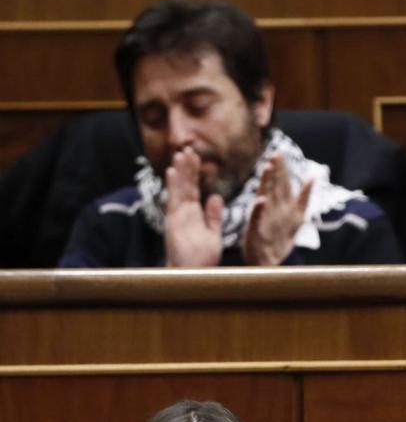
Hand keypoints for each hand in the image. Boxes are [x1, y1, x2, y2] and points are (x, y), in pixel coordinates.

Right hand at [163, 147, 223, 266]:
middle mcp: (183, 212)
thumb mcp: (213, 232)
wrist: (194, 273)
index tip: (197, 157)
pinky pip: (173, 200)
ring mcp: (177, 215)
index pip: (194, 189)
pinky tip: (172, 171)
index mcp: (193, 214)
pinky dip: (173, 186)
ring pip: (178, 189)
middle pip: (185, 185)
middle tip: (187, 148)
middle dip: (186, 167)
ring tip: (180, 154)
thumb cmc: (202, 257)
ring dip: (179, 172)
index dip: (194, 173)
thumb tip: (216, 198)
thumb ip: (213, 215)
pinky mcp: (174, 220)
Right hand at [242, 153, 313, 265]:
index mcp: (281, 204)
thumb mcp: (298, 214)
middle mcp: (272, 208)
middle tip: (275, 155)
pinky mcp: (256, 230)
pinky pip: (257, 219)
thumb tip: (314, 177)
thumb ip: (304, 196)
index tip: (280, 153)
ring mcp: (264, 218)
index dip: (282, 169)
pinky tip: (260, 201)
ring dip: (267, 183)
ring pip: (265, 197)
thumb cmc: (281, 236)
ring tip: (268, 169)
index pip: (282, 183)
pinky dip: (259, 210)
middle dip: (275, 170)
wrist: (271, 260)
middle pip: (274, 186)